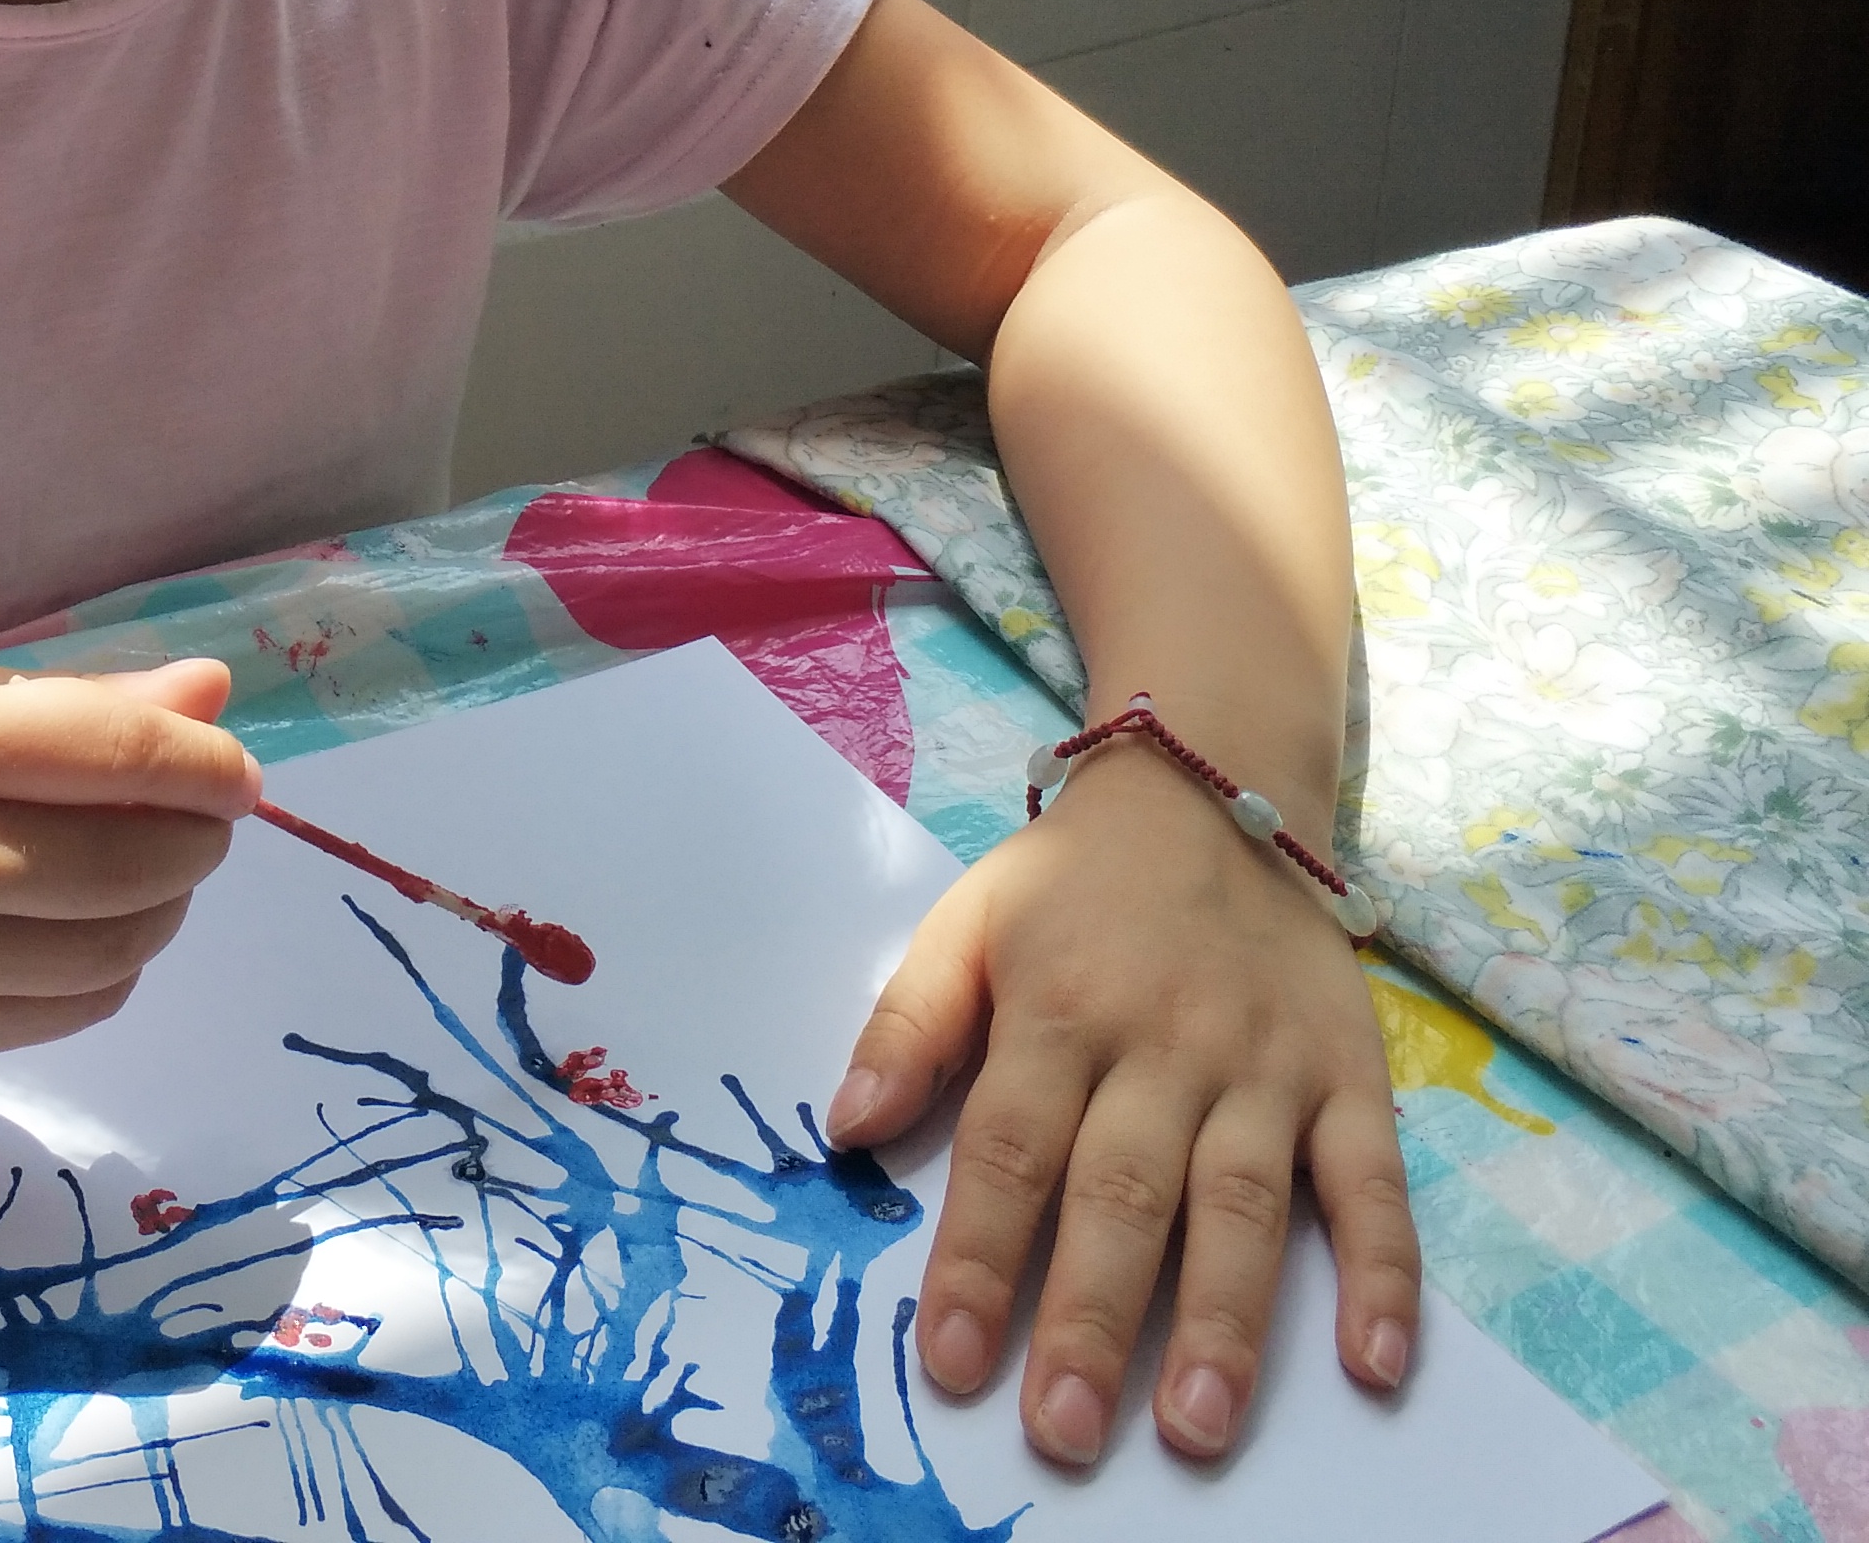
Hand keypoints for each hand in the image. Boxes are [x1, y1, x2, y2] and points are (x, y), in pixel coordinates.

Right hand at [0, 655, 258, 1055]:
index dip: (206, 763)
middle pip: (133, 863)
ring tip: (144, 860)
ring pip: (119, 946)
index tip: (240, 769)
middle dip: (198, 835)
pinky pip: (75, 1007)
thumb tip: (212, 693)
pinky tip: (90, 918)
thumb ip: (79, 701)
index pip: (117, 758)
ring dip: (165, 902)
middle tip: (199, 811)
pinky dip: (114, 961)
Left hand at [825, 741, 1418, 1466]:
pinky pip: (1373, 1184)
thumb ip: (907, 1025)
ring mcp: (1263, 1066)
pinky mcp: (1349, 1077)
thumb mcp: (968, 923)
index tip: (948, 1362)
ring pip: (1242, 1205)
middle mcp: (1162, 1045)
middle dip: (1088, 1318)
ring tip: (1195, 1426)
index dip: (975, 1257)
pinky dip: (1380, 1275)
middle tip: (1061, 1430)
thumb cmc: (1073, 884)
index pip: (1007, 1149)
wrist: (1211, 790)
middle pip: (1120, 1192)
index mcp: (1057, 1009)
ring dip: (1223, 1321)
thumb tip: (841, 1130)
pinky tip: (1372, 1366)